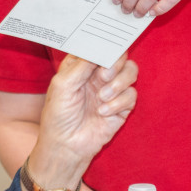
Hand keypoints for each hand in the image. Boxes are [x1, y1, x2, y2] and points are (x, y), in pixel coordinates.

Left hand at [28, 54, 136, 185]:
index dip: (105, 44)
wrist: (66, 146)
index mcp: (81, 65)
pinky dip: (120, 102)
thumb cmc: (58, 116)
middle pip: (120, 55)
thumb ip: (82, 65)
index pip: (99, 45)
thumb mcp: (62, 85)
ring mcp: (111, 89)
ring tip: (103, 96)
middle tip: (104, 75)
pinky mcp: (122, 107)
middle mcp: (98, 74)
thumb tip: (100, 48)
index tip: (106, 50)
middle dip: (115, 63)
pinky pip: (132, 95)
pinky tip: (103, 112)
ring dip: (119, 82)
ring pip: (131, 71)